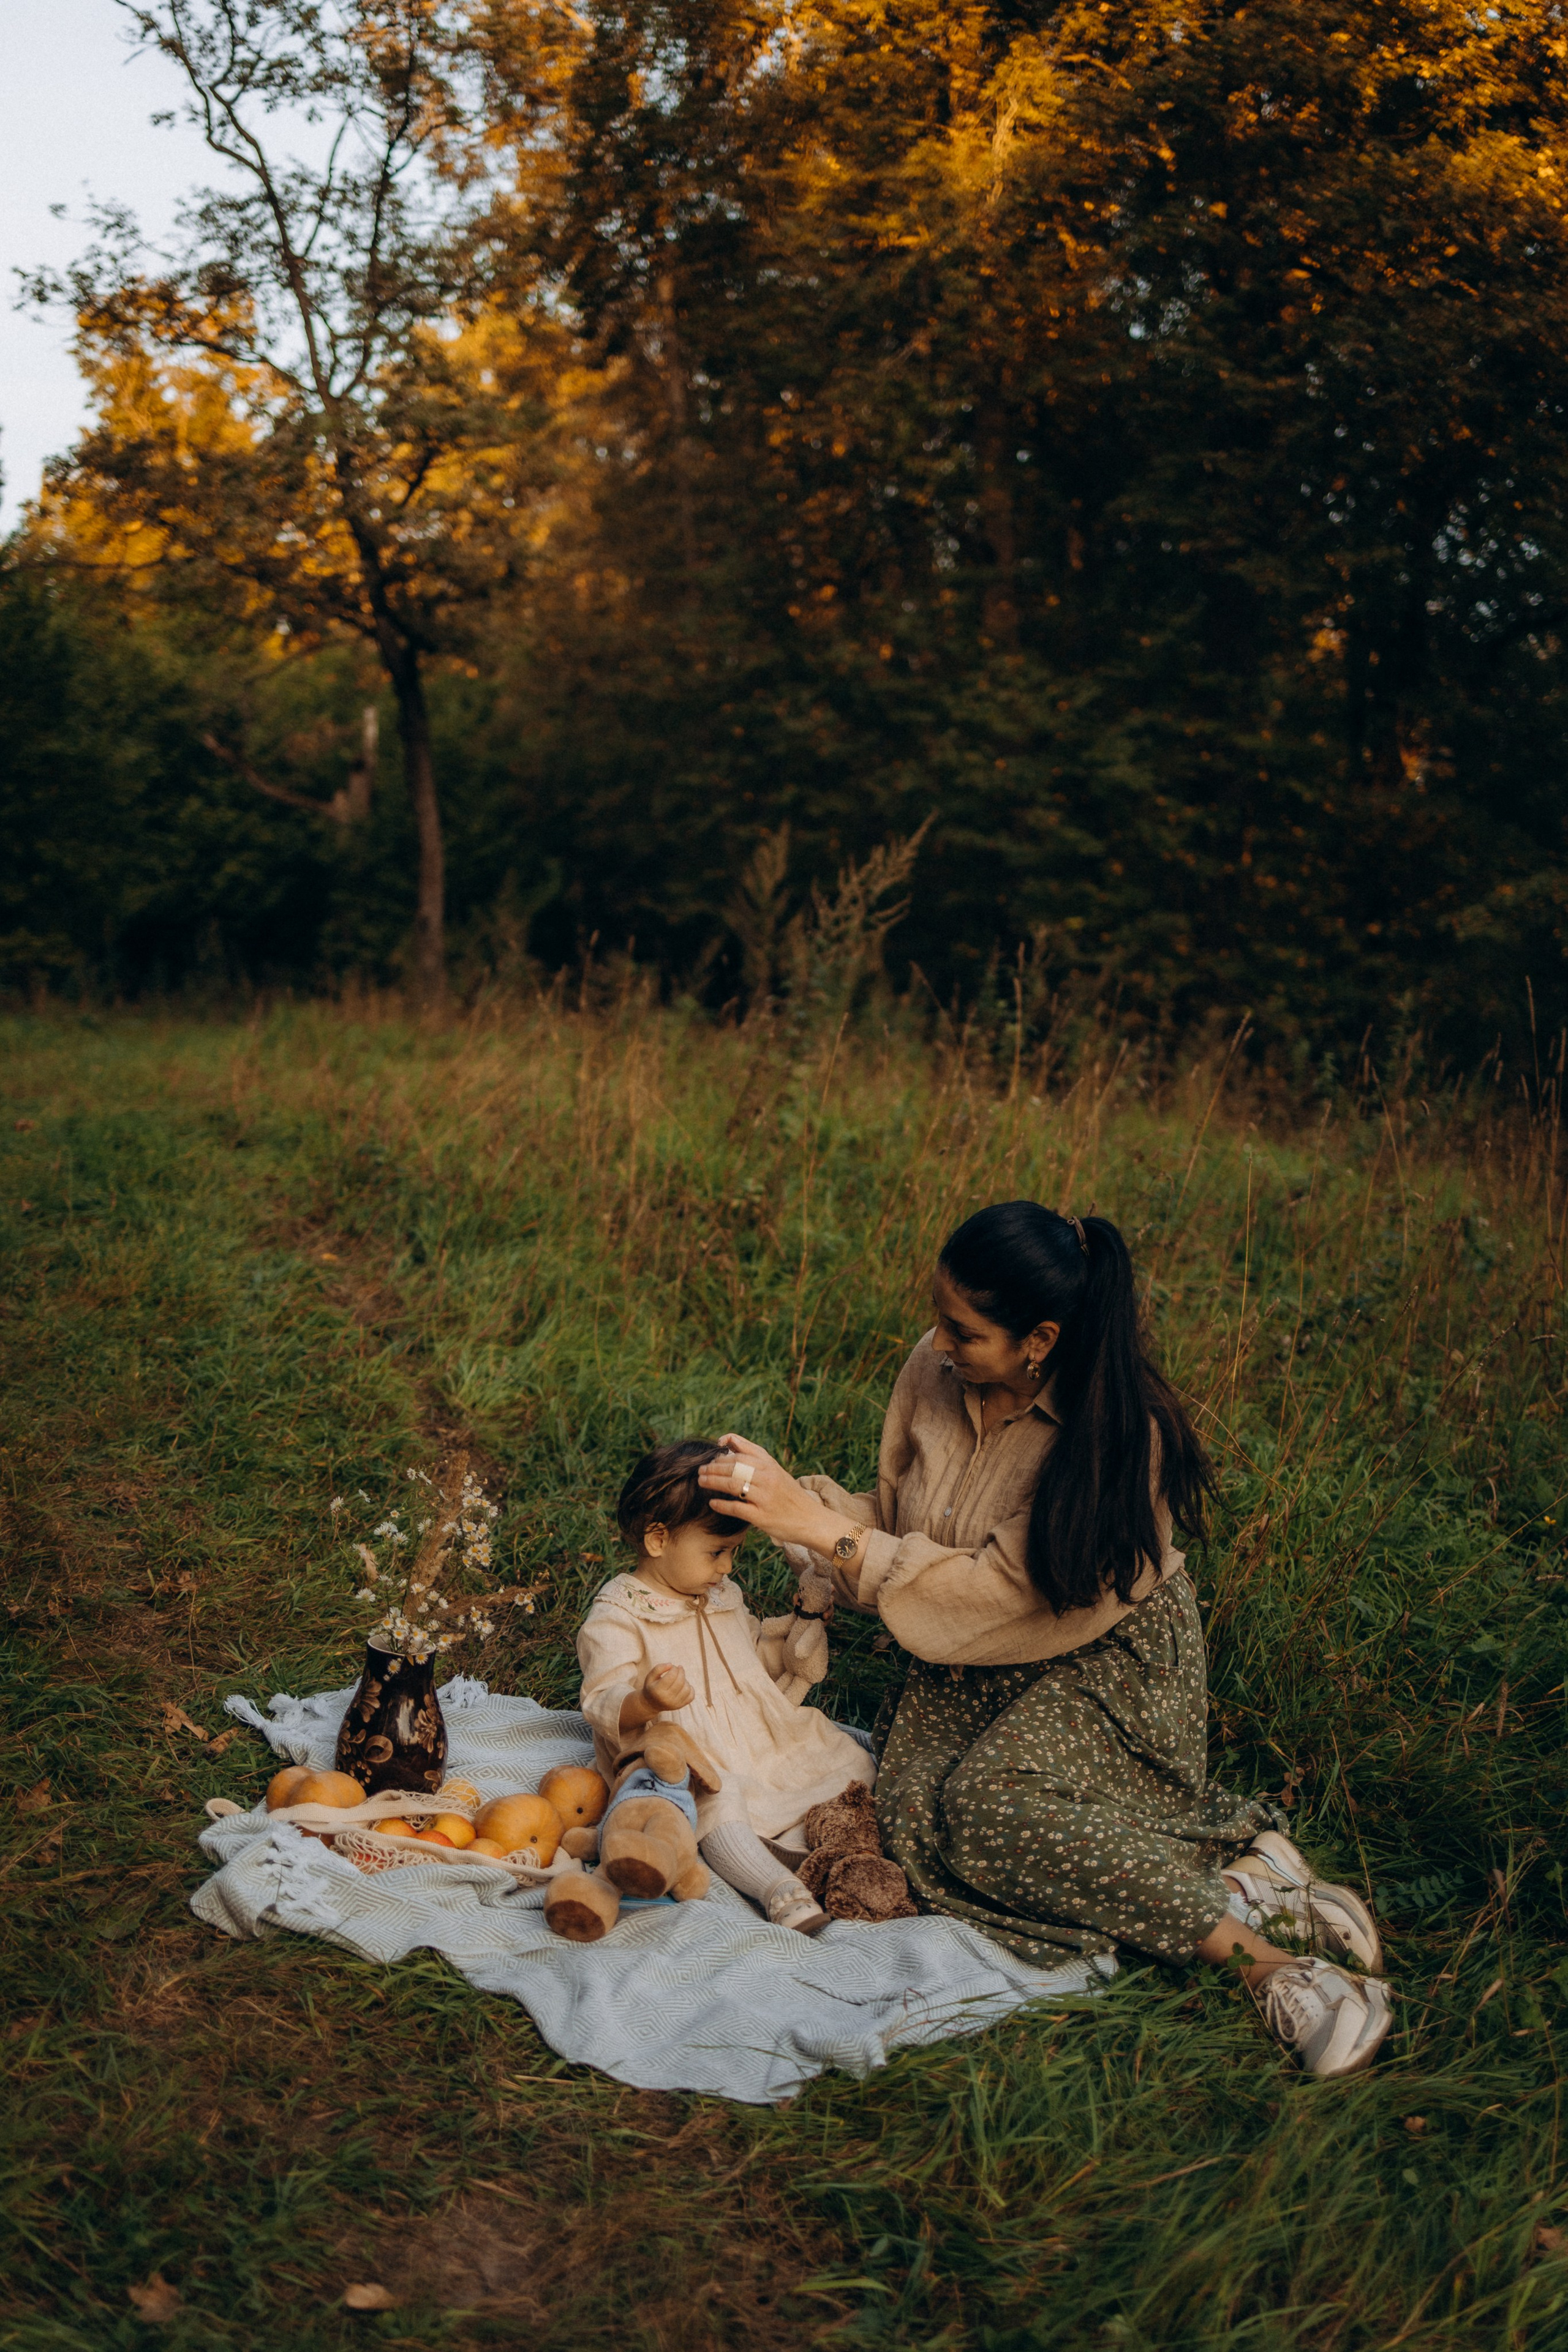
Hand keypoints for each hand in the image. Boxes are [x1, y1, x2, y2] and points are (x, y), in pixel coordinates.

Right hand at [643, 1663, 693, 1713]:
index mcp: (657, 1690)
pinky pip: (691, 1696)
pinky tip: (683, 1686)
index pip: (672, 1676)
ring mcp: (674, 1704)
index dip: (674, 1668)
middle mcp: (667, 1699)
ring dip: (685, 1680)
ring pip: (687, 1688)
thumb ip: (659, 1668)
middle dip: (681, 1672)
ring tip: (679, 1679)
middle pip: (680, 1681)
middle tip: (678, 1669)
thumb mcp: (650, 1676)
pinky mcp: (680, 1706)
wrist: (651, 1704)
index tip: (671, 1667)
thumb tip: (670, 1664)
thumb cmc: (652, 1687)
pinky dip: (690, 1688)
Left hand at [697, 1434, 842, 1550]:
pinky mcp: (761, 1516)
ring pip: (732, 1485)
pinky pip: (736, 1508)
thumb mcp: (776, 1470)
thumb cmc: (789, 1494)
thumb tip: (728, 1443)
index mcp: (770, 1465)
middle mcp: (767, 1478)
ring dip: (713, 1482)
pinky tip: (712, 1503)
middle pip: (733, 1467)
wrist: (810, 1519)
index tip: (712, 1454)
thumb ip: (756, 1457)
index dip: (723, 1451)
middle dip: (713, 1467)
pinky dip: (722, 1505)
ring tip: (701, 1482)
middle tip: (700, 1470)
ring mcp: (764, 1497)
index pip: (742, 1451)